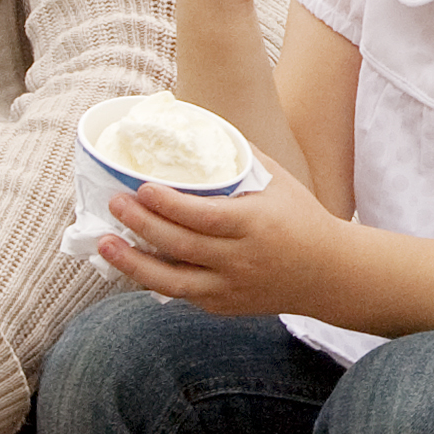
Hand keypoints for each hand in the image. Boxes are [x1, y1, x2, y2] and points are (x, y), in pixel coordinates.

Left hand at [96, 170, 370, 327]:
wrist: (328, 274)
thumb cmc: (300, 218)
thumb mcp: (278, 182)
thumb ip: (239, 157)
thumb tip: (198, 127)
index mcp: (255, 224)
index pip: (204, 216)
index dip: (169, 204)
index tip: (142, 187)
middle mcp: (241, 259)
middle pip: (180, 245)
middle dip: (141, 224)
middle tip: (115, 203)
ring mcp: (230, 287)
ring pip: (172, 281)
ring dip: (133, 263)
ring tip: (106, 243)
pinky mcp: (223, 306)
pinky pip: (181, 293)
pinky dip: (154, 278)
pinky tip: (133, 261)